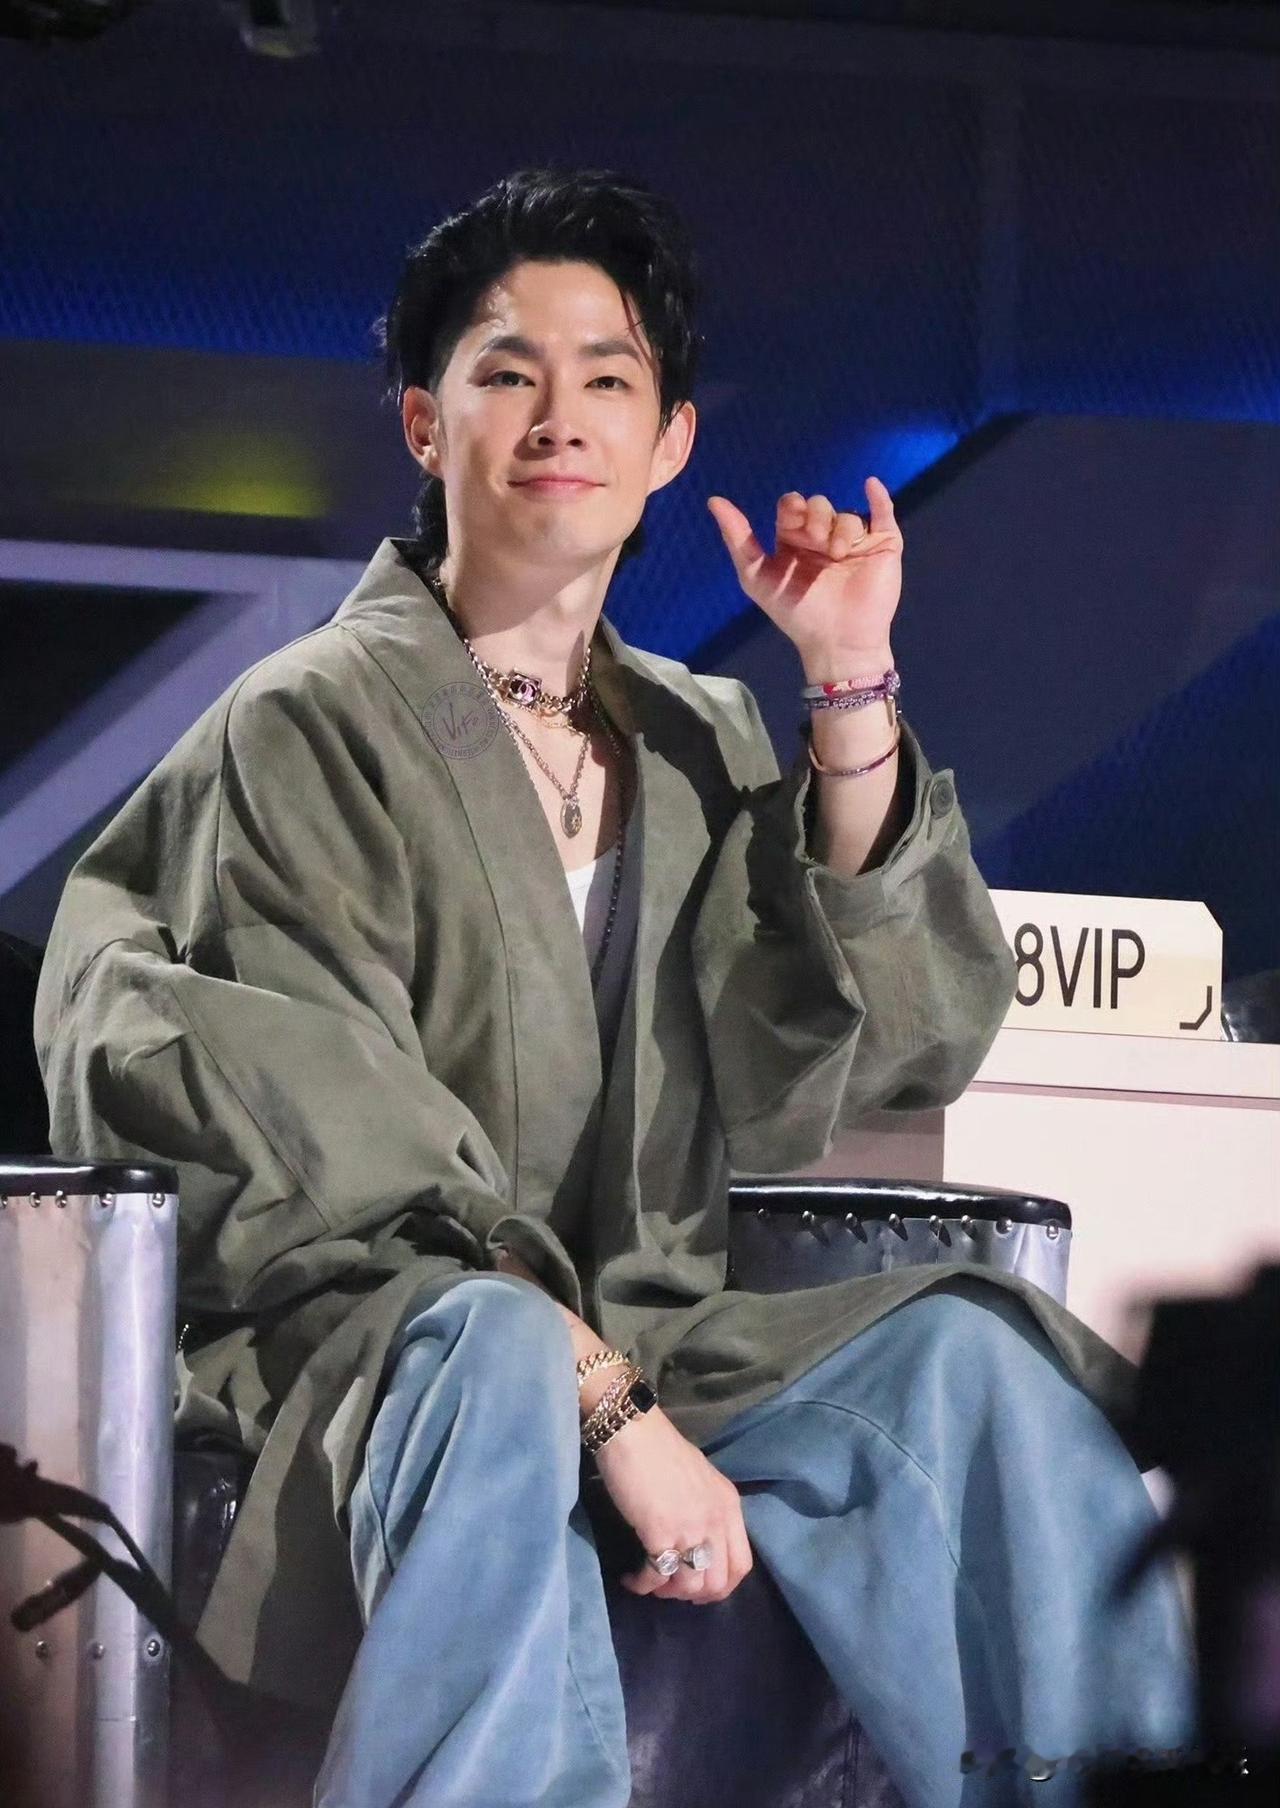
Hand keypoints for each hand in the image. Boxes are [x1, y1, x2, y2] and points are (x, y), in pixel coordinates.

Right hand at [593, 1407, 753, 1604]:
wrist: (633, 1429)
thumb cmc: (661, 1450)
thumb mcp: (700, 1480)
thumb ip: (707, 1511)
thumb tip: (699, 1542)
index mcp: (729, 1505)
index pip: (742, 1565)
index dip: (721, 1585)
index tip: (698, 1585)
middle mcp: (716, 1520)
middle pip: (718, 1583)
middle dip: (693, 1595)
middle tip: (671, 1587)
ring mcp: (690, 1527)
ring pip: (690, 1585)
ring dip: (668, 1592)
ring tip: (650, 1581)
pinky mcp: (660, 1532)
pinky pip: (658, 1575)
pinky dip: (643, 1584)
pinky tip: (631, 1578)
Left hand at [706, 476, 902, 668]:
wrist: (836, 642)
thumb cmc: (796, 613)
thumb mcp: (756, 578)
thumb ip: (738, 539)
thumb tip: (714, 500)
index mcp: (795, 541)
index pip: (792, 506)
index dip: (792, 507)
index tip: (791, 521)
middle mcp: (824, 537)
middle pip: (818, 504)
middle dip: (815, 515)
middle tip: (816, 539)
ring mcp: (854, 542)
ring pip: (846, 514)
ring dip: (840, 528)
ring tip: (838, 554)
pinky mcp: (882, 547)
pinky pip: (883, 514)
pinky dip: (880, 497)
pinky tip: (870, 485)